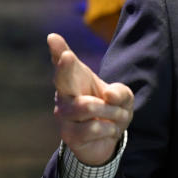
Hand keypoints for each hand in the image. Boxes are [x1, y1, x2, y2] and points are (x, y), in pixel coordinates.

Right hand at [48, 33, 133, 165]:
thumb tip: (107, 96)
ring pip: (90, 107)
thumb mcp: (124, 98)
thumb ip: (120, 92)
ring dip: (112, 112)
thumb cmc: (111, 110)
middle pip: (61, 79)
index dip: (58, 50)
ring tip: (117, 116)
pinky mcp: (68, 134)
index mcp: (76, 78)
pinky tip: (107, 131)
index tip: (53, 38)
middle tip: (67, 56)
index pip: (64, 61)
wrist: (108, 139)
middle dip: (64, 67)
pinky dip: (109, 129)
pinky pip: (94, 128)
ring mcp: (64, 114)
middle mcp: (65, 94)